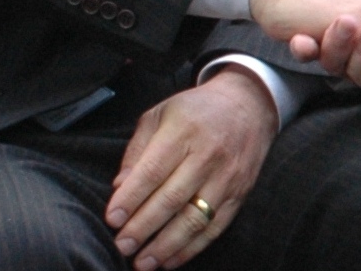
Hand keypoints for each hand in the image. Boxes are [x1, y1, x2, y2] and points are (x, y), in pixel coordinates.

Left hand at [104, 68, 275, 269]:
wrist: (248, 105)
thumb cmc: (195, 111)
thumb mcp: (160, 114)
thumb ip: (137, 150)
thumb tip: (119, 187)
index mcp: (184, 130)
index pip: (153, 170)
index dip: (131, 197)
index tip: (112, 219)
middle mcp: (208, 154)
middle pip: (171, 198)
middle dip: (143, 227)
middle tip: (122, 245)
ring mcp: (227, 176)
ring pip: (194, 219)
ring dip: (166, 245)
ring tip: (142, 262)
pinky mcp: (240, 193)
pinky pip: (215, 227)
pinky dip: (192, 248)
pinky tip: (170, 260)